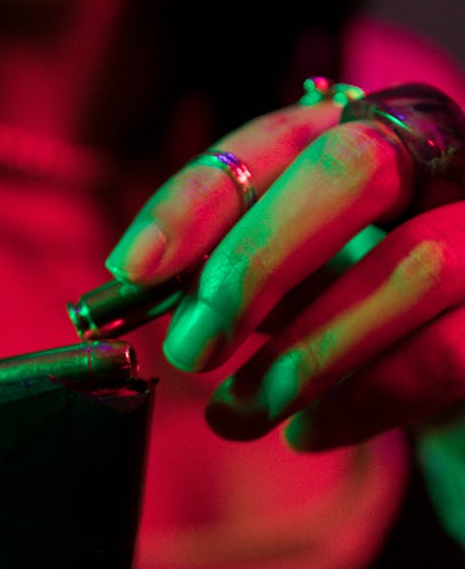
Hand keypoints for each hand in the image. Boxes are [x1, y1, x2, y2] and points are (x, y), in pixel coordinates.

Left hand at [106, 88, 464, 449]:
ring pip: (412, 265)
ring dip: (305, 353)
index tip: (135, 267)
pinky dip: (361, 401)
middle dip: (258, 260)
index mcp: (373, 138)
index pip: (281, 136)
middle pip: (354, 167)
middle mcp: (446, 163)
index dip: (201, 197)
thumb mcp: (290, 287)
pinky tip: (308, 433)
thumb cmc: (363, 324)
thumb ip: (234, 275)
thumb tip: (149, 292)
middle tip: (193, 349)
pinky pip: (444, 353)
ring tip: (238, 414)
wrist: (458, 385)